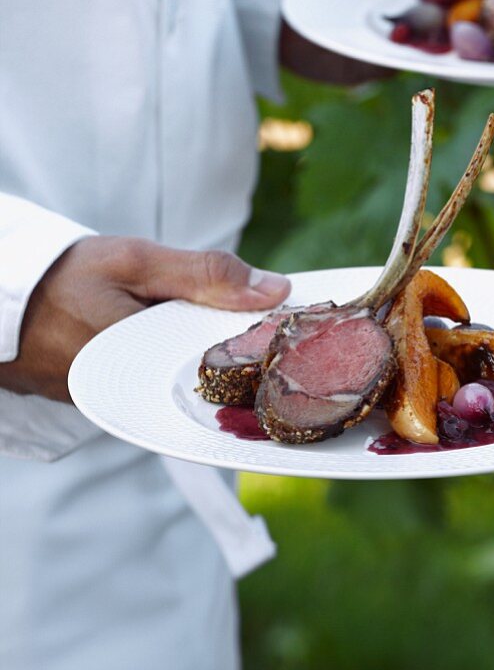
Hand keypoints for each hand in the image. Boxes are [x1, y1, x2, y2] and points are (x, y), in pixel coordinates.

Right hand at [0, 237, 290, 402]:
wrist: (2, 301)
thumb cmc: (63, 277)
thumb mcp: (137, 262)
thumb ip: (205, 276)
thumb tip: (274, 290)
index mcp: (147, 366)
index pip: (228, 364)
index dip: (260, 341)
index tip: (289, 321)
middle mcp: (138, 399)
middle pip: (212, 379)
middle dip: (234, 349)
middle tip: (260, 318)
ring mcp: (124, 407)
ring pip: (189, 381)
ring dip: (207, 353)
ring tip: (220, 323)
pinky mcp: (114, 402)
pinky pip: (164, 382)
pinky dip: (179, 358)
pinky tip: (186, 335)